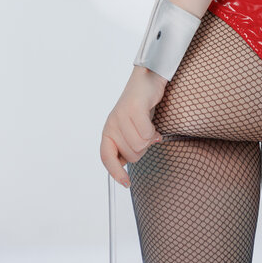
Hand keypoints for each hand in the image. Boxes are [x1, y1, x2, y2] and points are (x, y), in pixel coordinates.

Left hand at [100, 66, 166, 187]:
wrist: (148, 79)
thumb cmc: (140, 106)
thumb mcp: (129, 128)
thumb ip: (125, 145)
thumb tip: (126, 166)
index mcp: (108, 132)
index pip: (106, 158)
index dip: (116, 172)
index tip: (127, 183)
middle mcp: (112, 125)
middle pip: (131, 155)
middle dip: (143, 149)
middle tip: (146, 136)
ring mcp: (122, 117)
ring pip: (140, 145)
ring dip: (150, 140)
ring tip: (150, 129)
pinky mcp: (134, 109)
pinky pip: (147, 134)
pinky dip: (155, 133)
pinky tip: (155, 127)